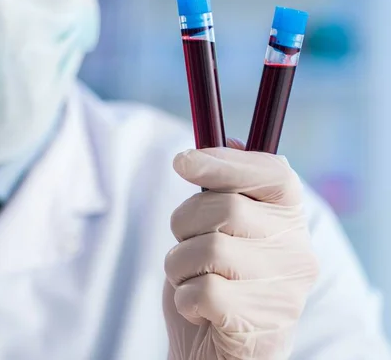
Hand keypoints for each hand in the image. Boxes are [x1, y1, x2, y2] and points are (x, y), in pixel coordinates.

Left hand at [163, 143, 318, 359]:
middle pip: (225, 208)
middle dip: (185, 221)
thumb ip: (226, 185)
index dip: (224, 162)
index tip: (182, 162)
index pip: (272, 173)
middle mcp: (297, 251)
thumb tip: (223, 138)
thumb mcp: (220, 225)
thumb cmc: (216, 278)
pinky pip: (201, 291)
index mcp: (290, 218)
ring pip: (207, 248)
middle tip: (187, 242)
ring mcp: (284, 291)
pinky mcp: (260, 325)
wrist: (217, 349)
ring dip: (180, 263)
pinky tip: (198, 308)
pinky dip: (184, 298)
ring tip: (192, 278)